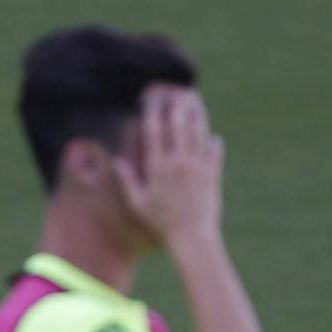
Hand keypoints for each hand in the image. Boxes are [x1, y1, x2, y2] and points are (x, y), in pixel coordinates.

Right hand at [113, 86, 223, 243]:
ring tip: (197, 105)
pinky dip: (213, 142)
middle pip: (179, 126)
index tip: (150, 99)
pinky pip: (215, 153)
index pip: (154, 132)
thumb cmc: (161, 223)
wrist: (193, 239)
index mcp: (158, 167)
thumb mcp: (137, 204)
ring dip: (198, 118)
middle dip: (177, 107)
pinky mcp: (213, 176)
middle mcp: (179, 163)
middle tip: (177, 93)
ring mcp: (198, 168)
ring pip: (199, 135)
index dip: (152, 112)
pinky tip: (212, 137)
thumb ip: (127, 180)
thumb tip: (116, 160)